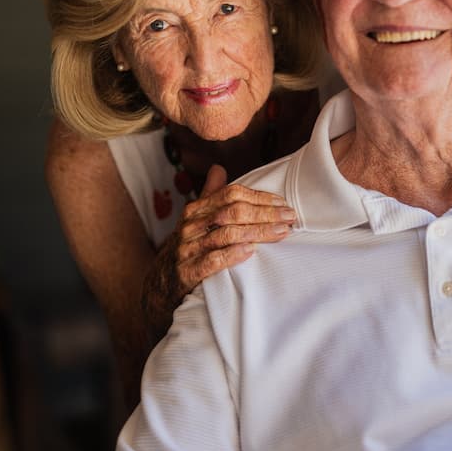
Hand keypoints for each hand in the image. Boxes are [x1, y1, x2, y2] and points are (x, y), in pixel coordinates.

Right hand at [174, 163, 296, 289]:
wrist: (161, 282)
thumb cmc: (189, 246)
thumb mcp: (197, 219)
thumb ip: (211, 195)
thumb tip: (218, 168)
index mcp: (196, 209)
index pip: (231, 195)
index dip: (259, 197)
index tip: (282, 203)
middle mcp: (191, 226)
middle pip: (232, 213)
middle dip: (265, 214)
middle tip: (290, 217)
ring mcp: (187, 249)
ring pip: (226, 235)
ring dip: (257, 232)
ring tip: (281, 233)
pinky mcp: (187, 272)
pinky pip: (211, 261)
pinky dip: (232, 255)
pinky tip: (251, 251)